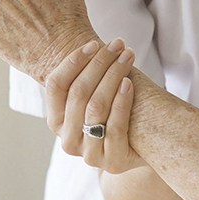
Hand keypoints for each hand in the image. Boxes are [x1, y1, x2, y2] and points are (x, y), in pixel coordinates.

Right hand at [45, 39, 145, 173]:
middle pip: (78, 93)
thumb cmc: (117, 110)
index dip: (73, 62)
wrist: (143, 145)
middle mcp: (67, 141)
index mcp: (56, 122)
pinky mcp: (112, 163)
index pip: (56, 86)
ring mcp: (88, 155)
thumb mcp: (95, 93)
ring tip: (127, 56)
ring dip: (113, 76)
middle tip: (118, 44)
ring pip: (96, 108)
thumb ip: (84, 75)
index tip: (94, 43)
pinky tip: (130, 83)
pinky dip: (121, 102)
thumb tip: (79, 36)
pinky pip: (114, 127)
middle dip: (99, 63)